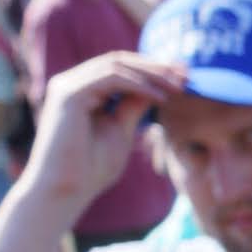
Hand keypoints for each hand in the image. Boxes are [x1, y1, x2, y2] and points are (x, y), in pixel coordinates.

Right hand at [20, 54, 185, 208]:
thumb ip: (133, 107)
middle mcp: (71, 83)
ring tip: (179, 86)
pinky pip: (111, 78)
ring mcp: (68, 86)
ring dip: (151, 73)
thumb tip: (155, 88)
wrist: (64, 191)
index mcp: (82, 91)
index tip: (182, 77)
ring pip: (115, 64)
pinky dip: (139, 84)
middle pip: (118, 61)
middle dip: (155, 66)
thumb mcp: (121, 130)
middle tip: (187, 73)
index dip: (152, 69)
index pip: (119, 69)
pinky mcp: (69, 94)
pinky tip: (160, 98)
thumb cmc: (90, 169)